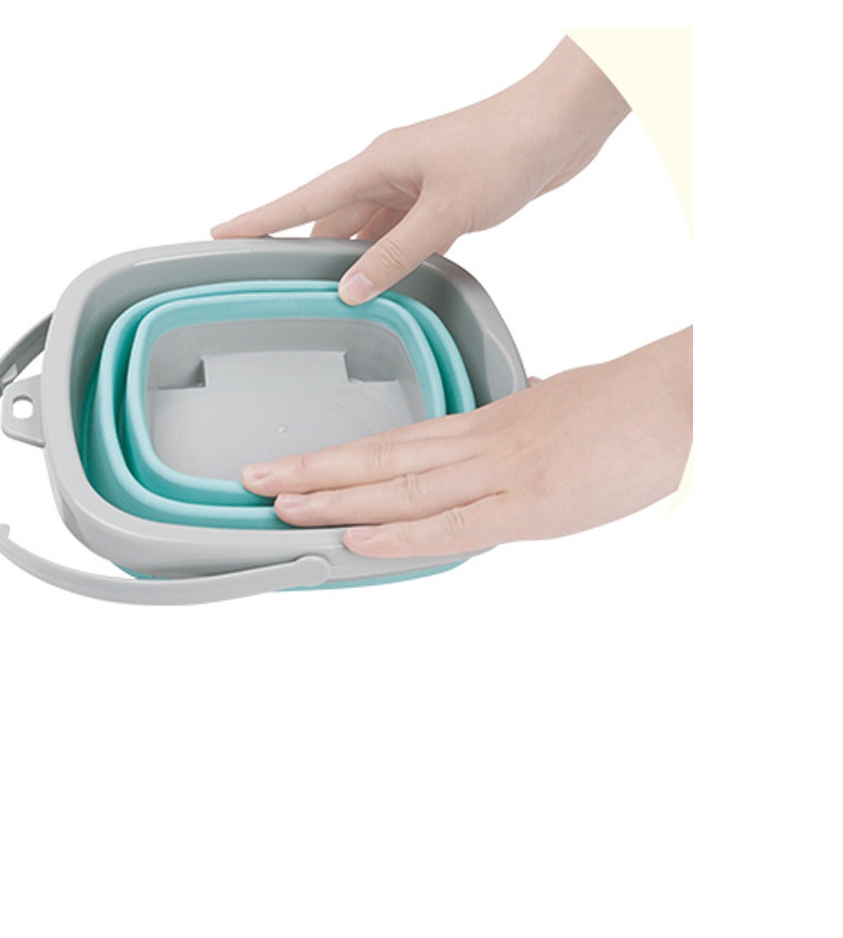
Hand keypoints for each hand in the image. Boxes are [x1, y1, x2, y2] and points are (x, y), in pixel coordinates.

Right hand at [212, 37, 628, 303]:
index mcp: (378, 163)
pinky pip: (406, 231)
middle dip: (309, 253)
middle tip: (280, 289)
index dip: (260, 219)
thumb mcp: (447, 211)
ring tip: (333, 296)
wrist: (562, 121)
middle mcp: (390, 170)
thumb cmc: (506, 147)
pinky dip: (397, 256)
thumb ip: (397, 253)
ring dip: (359, 259)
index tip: (219, 235)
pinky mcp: (447, 194)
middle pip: (334, 220)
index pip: (304, 198)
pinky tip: (394, 280)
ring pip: (372, 229)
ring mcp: (418, 182)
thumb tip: (350, 288)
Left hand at [241, 330, 692, 556]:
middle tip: (252, 480)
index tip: (297, 465)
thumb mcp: (567, 404)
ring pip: (399, 486)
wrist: (684, 399)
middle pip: (381, 457)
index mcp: (491, 424)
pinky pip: (451, 523)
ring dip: (332, 498)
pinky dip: (397, 534)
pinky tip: (352, 538)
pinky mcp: (531, 505)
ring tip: (277, 506)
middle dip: (312, 472)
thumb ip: (532, 410)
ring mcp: (502, 473)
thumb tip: (518, 400)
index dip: (343, 456)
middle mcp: (482, 444)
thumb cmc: (635, 405)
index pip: (400, 441)